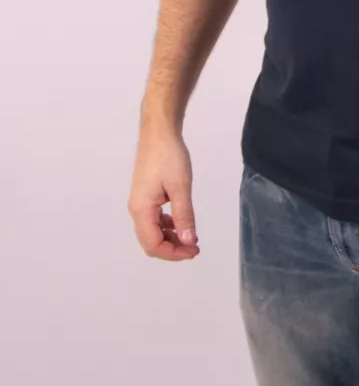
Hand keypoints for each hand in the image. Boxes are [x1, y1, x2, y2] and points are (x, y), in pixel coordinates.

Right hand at [128, 126, 199, 260]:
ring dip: (170, 238)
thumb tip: (188, 242)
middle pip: (150, 241)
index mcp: (141, 210)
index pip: (153, 244)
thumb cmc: (169, 157)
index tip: (193, 251)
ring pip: (152, 231)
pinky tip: (181, 222)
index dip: (173, 253)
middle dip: (172, 248)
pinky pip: (154, 219)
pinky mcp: (146, 195)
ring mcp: (140, 202)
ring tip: (190, 237)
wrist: (159, 132)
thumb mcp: (181, 187)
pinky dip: (168, 225)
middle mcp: (137, 209)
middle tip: (194, 248)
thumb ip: (184, 216)